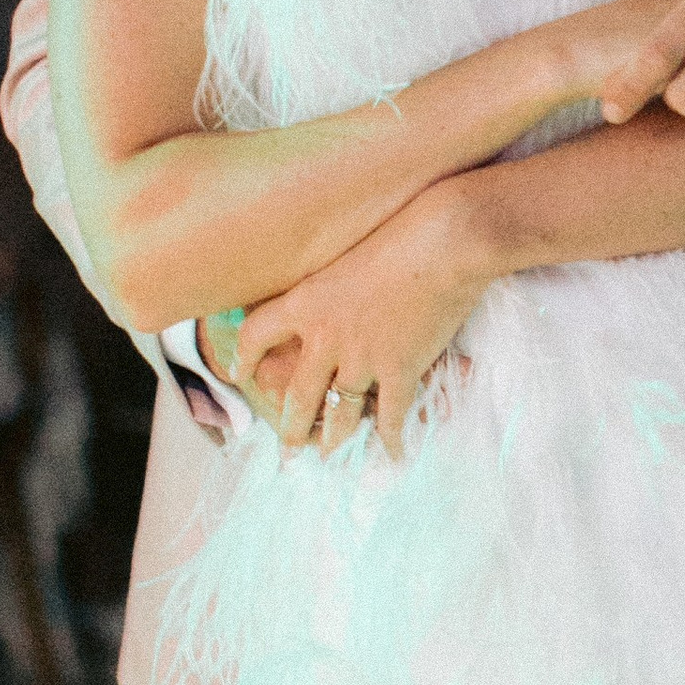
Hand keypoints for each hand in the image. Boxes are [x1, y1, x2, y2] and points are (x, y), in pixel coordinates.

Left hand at [229, 182, 499, 457]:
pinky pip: (390, 418)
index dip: (243, 358)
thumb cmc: (400, 230)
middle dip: (291, 427)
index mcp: (305, 301)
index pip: (254, 335)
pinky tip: (393, 453)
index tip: (240, 375)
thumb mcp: (345, 250)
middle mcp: (324, 337)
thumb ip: (330, 280)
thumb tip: (329, 290)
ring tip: (330, 453)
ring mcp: (362, 358)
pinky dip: (392, 440)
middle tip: (288, 447)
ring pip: (339, 414)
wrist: (444, 240)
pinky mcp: (400, 370)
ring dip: (333, 438)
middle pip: (296, 394)